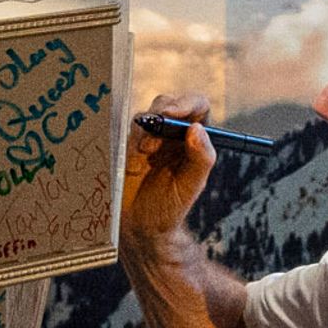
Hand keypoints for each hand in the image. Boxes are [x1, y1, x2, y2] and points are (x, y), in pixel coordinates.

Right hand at [123, 94, 216, 244]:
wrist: (140, 225)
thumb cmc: (170, 207)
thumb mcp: (191, 186)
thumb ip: (201, 158)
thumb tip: (196, 129)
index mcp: (196, 138)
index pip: (197, 106)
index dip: (187, 102)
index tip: (173, 115)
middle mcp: (173, 132)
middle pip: (168, 104)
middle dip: (161, 114)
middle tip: (156, 133)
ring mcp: (150, 137)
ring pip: (146, 116)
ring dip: (145, 131)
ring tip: (145, 154)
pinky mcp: (128, 145)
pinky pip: (126, 132)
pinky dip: (129, 143)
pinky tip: (134, 165)